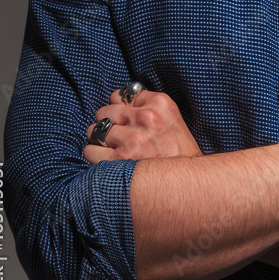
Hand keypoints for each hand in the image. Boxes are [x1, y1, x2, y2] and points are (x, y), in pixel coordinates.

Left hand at [84, 88, 202, 163]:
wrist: (188, 184)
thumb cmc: (180, 154)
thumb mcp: (172, 120)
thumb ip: (149, 107)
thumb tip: (120, 104)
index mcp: (159, 103)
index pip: (120, 95)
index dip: (120, 109)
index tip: (126, 121)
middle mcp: (145, 117)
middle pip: (105, 111)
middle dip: (107, 123)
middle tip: (116, 137)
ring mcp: (132, 138)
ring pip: (95, 131)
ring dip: (99, 141)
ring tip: (111, 150)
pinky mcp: (119, 160)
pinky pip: (90, 151)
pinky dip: (94, 156)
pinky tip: (106, 162)